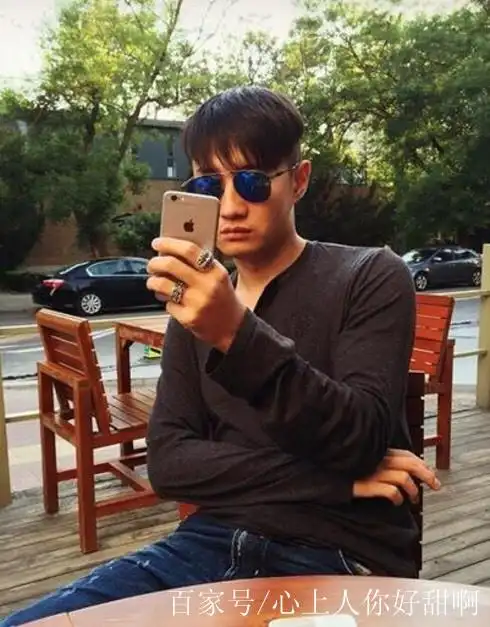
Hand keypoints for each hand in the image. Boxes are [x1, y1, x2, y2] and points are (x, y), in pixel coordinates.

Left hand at [147, 237, 245, 351]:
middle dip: (155, 263)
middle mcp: (208, 286)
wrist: (232, 327)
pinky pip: (168, 304)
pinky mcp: (189, 318)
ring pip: (163, 284)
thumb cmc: (221, 297)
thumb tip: (169, 251)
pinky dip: (165, 300)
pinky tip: (170, 300)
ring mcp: (198, 303)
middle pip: (171, 265)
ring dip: (153, 281)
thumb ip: (199, 264)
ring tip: (154, 282)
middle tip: (152, 264)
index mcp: (216, 271)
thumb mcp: (217, 277)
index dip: (169, 243)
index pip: (189, 250)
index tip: (157, 243)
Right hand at [353, 449, 440, 505]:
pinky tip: (396, 502)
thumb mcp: (365, 459)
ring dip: (413, 490)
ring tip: (413, 499)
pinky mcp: (365, 484)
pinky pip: (390, 491)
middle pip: (410, 463)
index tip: (430, 474)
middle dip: (427, 475)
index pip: (407, 454)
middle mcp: (377, 459)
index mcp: (379, 451)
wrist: (323, 475)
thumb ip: (381, 459)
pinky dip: (397, 498)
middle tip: (436, 486)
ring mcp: (372, 471)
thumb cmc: (345, 467)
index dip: (422, 464)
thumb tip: (403, 470)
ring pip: (403, 477)